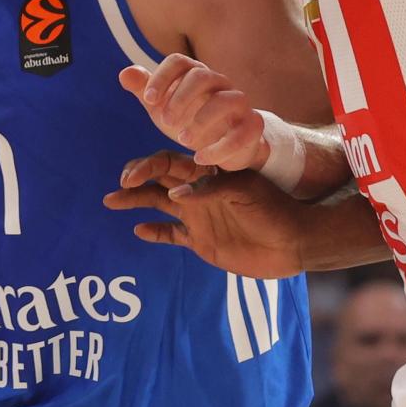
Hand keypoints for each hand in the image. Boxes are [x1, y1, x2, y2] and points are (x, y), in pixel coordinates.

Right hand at [104, 151, 306, 278]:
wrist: (294, 242)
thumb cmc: (274, 210)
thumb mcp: (245, 193)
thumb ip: (210, 191)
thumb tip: (174, 196)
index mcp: (207, 173)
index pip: (169, 163)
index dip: (147, 167)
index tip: (130, 177)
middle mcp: (197, 192)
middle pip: (158, 181)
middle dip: (134, 181)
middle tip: (117, 189)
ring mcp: (197, 216)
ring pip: (158, 204)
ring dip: (135, 202)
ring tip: (111, 201)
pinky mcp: (200, 240)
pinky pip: (171, 234)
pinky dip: (154, 233)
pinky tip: (138, 230)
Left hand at [120, 55, 269, 170]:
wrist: (225, 143)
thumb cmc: (189, 119)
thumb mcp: (163, 107)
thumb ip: (145, 90)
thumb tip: (124, 73)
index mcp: (195, 73)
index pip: (178, 61)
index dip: (161, 77)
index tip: (147, 100)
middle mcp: (220, 83)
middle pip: (202, 76)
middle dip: (180, 98)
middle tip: (164, 121)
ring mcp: (239, 103)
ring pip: (226, 100)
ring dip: (201, 120)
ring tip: (182, 139)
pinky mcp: (253, 126)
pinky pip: (243, 132)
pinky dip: (220, 147)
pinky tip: (200, 158)